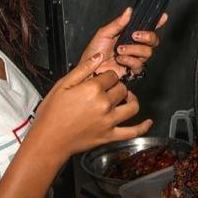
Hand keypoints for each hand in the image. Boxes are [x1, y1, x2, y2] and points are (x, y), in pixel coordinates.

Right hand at [29, 52, 152, 161]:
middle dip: (116, 87)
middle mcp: (104, 104)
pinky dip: (143, 127)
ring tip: (127, 98)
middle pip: (122, 89)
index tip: (100, 80)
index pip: (111, 76)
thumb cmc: (52, 114)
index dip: (106, 76)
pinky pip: (132, 132)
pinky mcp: (110, 136)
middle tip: (107, 90)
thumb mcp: (63, 85)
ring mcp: (109, 121)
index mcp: (92, 89)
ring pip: (132, 106)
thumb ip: (83, 69)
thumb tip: (98, 57)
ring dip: (131, 100)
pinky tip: (148, 122)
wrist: (49, 140)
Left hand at [81, 7, 166, 78]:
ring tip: (120, 49)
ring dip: (133, 49)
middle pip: (153, 40)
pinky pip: (139, 65)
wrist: (89, 68)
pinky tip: (120, 59)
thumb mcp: (104, 33)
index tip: (163, 17)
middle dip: (147, 36)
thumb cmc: (95, 51)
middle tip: (134, 35)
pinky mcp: (132, 70)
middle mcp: (135, 46)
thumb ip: (118, 23)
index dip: (157, 22)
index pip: (147, 27)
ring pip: (147, 52)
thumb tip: (129, 11)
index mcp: (129, 35)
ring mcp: (135, 58)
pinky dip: (129, 60)